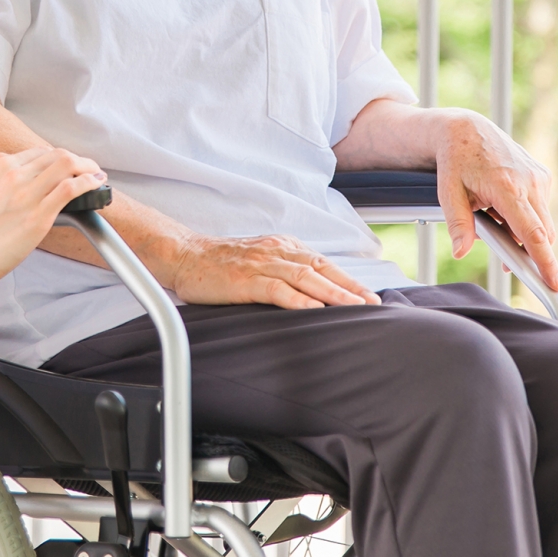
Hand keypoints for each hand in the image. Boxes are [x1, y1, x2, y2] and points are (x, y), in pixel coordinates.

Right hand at [0, 148, 108, 290]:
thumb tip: (13, 176)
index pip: (39, 153)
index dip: (58, 159)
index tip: (67, 166)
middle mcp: (14, 174)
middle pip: (57, 155)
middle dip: (78, 160)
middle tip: (88, 169)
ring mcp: (28, 194)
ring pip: (67, 165)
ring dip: (88, 168)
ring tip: (96, 176)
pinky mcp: (39, 215)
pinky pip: (71, 188)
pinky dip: (88, 182)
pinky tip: (94, 186)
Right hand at [161, 233, 379, 309]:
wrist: (184, 255)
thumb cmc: (219, 263)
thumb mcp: (258, 259)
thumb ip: (283, 271)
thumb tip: (310, 293)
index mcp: (282, 246)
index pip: (323, 263)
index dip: (348, 280)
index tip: (369, 297)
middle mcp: (276, 251)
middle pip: (321, 269)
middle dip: (350, 288)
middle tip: (373, 305)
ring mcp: (261, 263)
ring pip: (305, 277)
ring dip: (333, 294)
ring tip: (355, 308)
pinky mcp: (245, 278)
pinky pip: (277, 289)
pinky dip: (299, 300)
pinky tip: (314, 310)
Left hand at [433, 111, 557, 291]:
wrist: (466, 130)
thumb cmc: (455, 161)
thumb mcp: (448, 192)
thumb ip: (458, 224)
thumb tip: (460, 252)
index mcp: (508, 187)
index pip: (532, 234)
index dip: (545, 263)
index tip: (555, 284)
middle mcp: (530, 181)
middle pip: (542, 234)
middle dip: (532, 255)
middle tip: (510, 266)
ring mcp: (539, 177)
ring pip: (543, 223)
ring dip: (525, 235)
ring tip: (494, 223)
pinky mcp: (542, 175)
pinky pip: (541, 209)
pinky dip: (527, 218)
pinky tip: (503, 209)